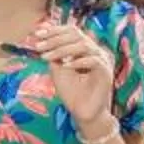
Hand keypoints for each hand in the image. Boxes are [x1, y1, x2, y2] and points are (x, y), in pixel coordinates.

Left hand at [31, 18, 117, 135]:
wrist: (82, 113)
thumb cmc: (71, 92)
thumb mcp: (57, 69)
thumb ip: (53, 53)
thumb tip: (42, 35)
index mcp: (84, 48)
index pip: (71, 31)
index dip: (55, 30)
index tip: (37, 34)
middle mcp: (94, 51)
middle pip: (76, 35)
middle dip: (55, 39)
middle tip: (38, 46)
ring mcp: (102, 60)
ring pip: (84, 45)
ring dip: (62, 50)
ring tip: (47, 57)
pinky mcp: (106, 72)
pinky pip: (93, 61)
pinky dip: (78, 62)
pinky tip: (65, 66)